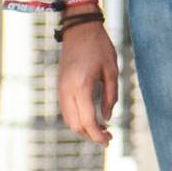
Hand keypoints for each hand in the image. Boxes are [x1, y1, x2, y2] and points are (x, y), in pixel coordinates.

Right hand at [56, 22, 119, 146]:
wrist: (79, 29)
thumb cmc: (99, 46)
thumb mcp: (112, 71)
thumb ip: (110, 96)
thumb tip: (107, 118)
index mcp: (82, 86)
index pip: (87, 121)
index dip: (98, 136)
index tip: (109, 141)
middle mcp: (67, 91)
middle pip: (75, 125)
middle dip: (91, 136)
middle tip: (108, 138)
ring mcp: (61, 89)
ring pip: (68, 120)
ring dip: (83, 129)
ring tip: (101, 130)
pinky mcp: (60, 86)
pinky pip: (66, 111)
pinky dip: (77, 120)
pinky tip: (91, 119)